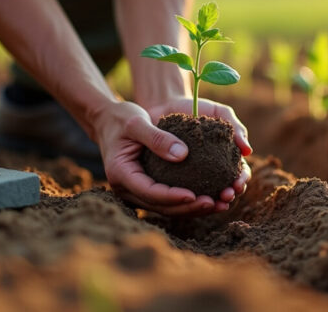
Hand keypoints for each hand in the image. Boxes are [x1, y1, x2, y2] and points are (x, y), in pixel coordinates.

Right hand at [92, 100, 249, 215]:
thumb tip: (183, 155)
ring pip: (166, 207)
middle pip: (160, 206)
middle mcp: (126, 188)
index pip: (150, 192)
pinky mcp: (145, 188)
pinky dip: (187, 201)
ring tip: (219, 205)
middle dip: (188, 208)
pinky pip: (167, 200)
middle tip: (214, 203)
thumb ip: (157, 137)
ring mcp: (135, 191)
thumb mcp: (137, 122)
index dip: (173, 197)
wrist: (108, 120)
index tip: (195, 195)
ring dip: (192, 209)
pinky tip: (211, 197)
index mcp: (121, 173)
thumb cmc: (121, 118)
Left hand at [146, 97, 252, 200]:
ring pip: (206, 194)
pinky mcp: (175, 177)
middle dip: (229, 195)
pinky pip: (182, 191)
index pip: (240, 173)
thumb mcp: (219, 113)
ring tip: (210, 203)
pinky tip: (186, 200)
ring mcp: (195, 174)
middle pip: (227, 188)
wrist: (167, 105)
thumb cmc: (197, 108)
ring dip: (211, 202)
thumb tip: (248, 151)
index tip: (237, 182)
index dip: (242, 179)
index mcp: (227, 156)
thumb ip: (235, 128)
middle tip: (225, 195)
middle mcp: (213, 169)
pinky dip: (187, 198)